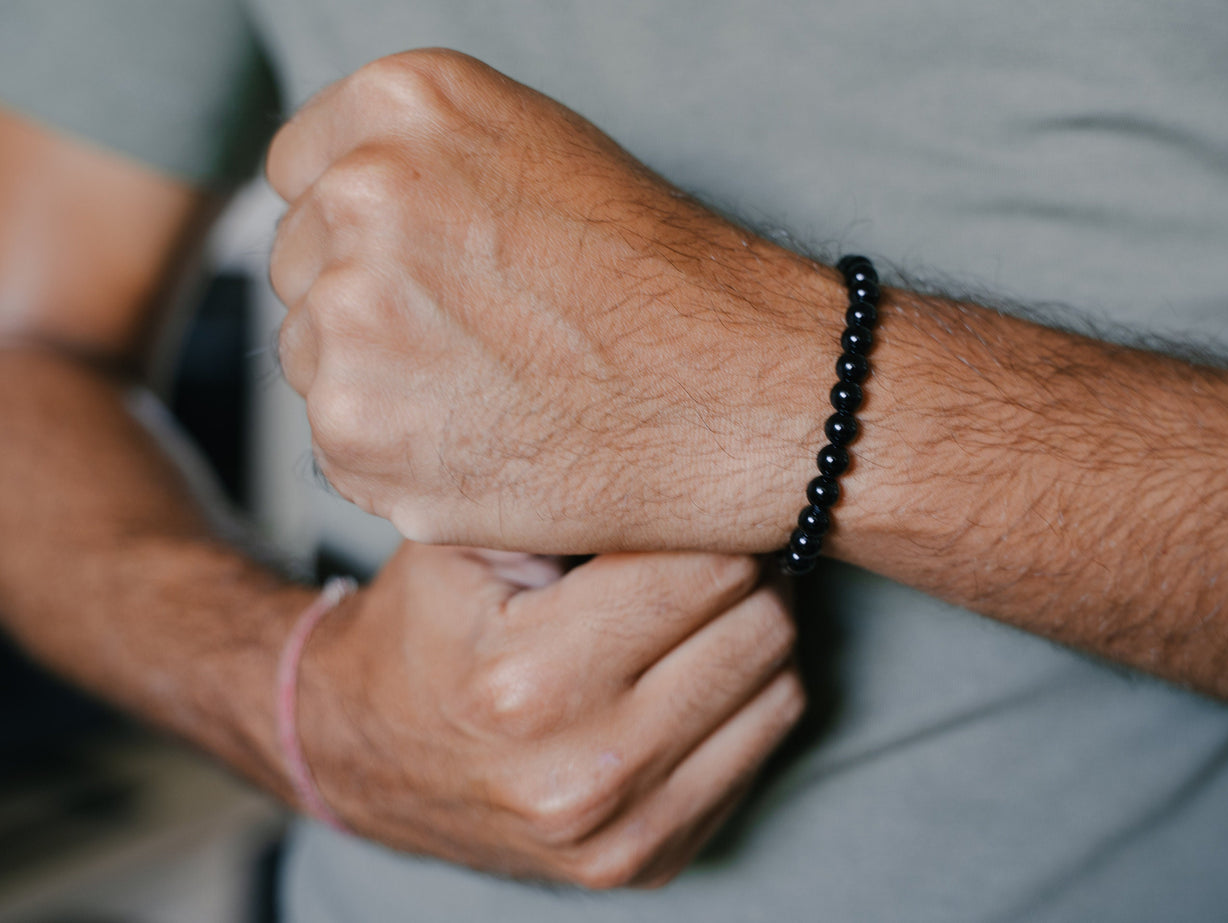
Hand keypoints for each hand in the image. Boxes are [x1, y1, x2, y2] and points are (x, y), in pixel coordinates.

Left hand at [266, 48, 840, 553]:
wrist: (743, 392)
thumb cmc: (663, 277)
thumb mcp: (539, 148)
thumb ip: (416, 160)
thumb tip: (329, 205)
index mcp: (402, 104)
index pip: (301, 172)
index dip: (362, 231)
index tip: (428, 270)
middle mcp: (359, 196)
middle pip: (298, 266)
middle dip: (366, 305)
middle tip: (477, 340)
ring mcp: (351, 320)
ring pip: (313, 361)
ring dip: (378, 383)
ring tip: (493, 392)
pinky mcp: (359, 435)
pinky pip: (340, 445)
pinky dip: (400, 457)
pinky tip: (487, 443)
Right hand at [298, 542, 803, 887]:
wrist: (357, 755)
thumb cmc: (421, 627)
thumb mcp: (464, 536)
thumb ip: (566, 495)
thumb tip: (692, 458)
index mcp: (529, 678)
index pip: (707, 569)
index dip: (709, 521)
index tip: (689, 503)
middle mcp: (582, 770)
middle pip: (759, 628)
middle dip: (746, 573)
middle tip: (705, 548)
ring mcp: (618, 830)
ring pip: (778, 691)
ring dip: (754, 634)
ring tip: (699, 607)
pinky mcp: (643, 862)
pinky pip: (760, 752)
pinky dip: (742, 701)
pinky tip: (690, 671)